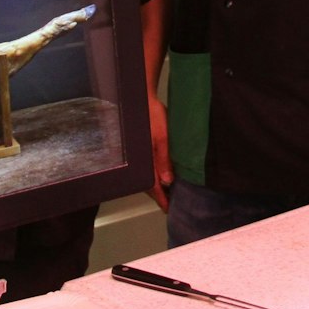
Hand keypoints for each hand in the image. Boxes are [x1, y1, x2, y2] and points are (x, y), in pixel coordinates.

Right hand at [147, 92, 171, 210]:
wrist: (141, 98)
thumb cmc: (153, 116)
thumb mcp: (162, 137)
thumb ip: (164, 159)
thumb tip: (167, 182)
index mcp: (144, 160)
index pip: (152, 186)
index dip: (161, 199)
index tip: (168, 210)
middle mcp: (138, 160)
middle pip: (147, 184)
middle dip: (158, 195)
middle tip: (170, 204)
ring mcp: (138, 155)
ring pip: (146, 176)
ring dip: (156, 185)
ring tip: (168, 192)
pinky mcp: (139, 149)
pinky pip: (145, 167)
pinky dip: (153, 174)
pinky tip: (161, 174)